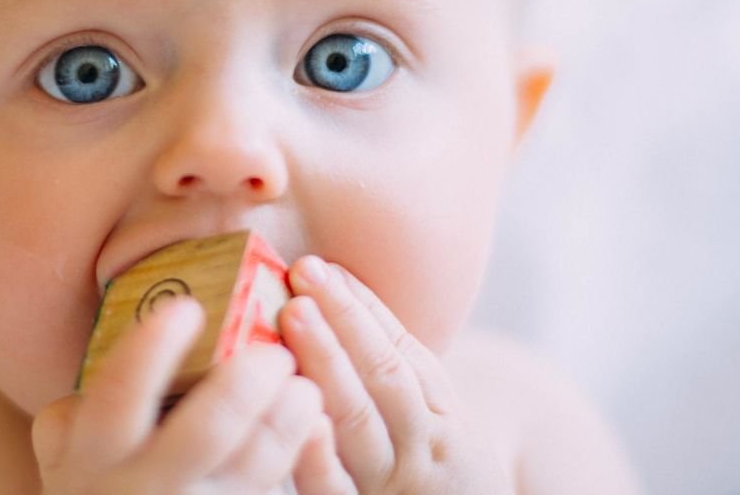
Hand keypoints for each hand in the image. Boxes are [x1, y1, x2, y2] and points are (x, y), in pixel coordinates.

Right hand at [32, 298, 352, 493]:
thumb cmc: (98, 490)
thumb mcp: (71, 454)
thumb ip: (86, 406)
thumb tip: (137, 326)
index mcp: (93, 455)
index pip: (120, 391)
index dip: (154, 347)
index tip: (188, 308)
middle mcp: (143, 488)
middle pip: (208, 430)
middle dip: (247, 382)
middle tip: (275, 352)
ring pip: (256, 465)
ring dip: (287, 418)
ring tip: (303, 387)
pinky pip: (271, 489)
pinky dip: (296, 454)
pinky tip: (308, 428)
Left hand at [281, 257, 513, 493]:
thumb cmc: (435, 477)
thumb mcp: (438, 426)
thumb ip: (396, 376)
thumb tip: (338, 296)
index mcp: (445, 418)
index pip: (404, 353)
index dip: (362, 308)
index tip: (325, 267)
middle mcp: (426, 450)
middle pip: (385, 379)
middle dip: (343, 323)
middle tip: (304, 275)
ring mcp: (396, 486)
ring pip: (363, 422)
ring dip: (328, 364)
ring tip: (294, 315)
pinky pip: (337, 491)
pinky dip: (320, 456)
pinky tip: (300, 421)